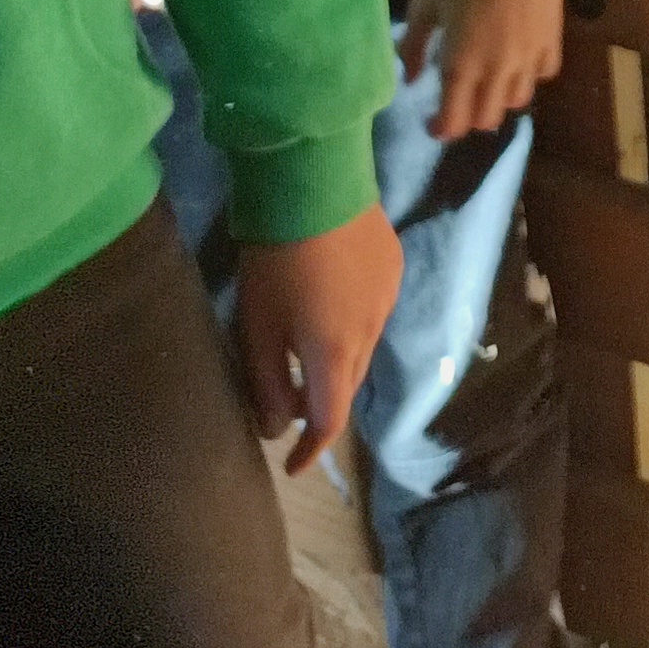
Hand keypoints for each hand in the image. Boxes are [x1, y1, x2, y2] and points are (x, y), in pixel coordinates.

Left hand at [237, 205, 401, 471]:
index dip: (311, 450)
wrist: (316, 182)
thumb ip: (265, 382)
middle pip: (347, 384)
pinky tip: (330, 301)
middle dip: (321, 402)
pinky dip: (351, 323)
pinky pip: (374, 311)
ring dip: (337, 360)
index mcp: (334, 352)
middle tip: (290, 402)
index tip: (292, 466)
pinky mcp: (392, 266)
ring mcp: (388, 296)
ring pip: (363, 347)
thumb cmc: (275, 259)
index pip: (328, 420)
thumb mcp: (256, 325)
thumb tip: (277, 427)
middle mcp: (371, 331)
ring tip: (307, 347)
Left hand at [399, 0, 567, 141]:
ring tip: (490, 81)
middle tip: (459, 100)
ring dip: (499, 98)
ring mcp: (528, 58)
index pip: (454, 121)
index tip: (432, 124)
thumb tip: (409, 79)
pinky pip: (544, 74)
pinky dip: (530, 75)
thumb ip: (413, 45)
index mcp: (460, 64)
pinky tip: (520, 60)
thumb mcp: (425, 3)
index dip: (441, 130)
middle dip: (469, 117)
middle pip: (486, 119)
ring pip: (516, 102)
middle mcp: (496, 71)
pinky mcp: (552, 40)